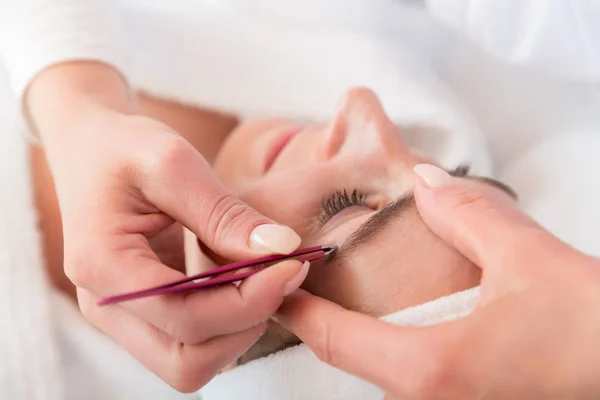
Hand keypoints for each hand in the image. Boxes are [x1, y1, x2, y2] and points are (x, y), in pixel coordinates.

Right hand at [27, 63, 303, 391]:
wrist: (92, 150)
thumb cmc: (125, 148)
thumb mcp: (173, 163)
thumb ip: (225, 213)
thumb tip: (283, 248)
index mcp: (102, 264)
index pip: (184, 316)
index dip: (249, 301)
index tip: (292, 265)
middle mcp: (105, 306)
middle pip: (186, 363)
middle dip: (245, 326)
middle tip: (282, 275)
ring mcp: (123, 316)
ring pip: (191, 364)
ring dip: (239, 331)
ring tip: (266, 277)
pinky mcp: (144, 313)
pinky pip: (192, 343)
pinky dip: (228, 324)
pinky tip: (247, 281)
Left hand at [277, 164, 599, 398]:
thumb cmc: (593, 331)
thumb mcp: (529, 258)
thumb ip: (466, 214)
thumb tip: (423, 183)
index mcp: (429, 368)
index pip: (332, 336)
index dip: (296, 304)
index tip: (275, 277)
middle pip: (347, 356)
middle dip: (322, 316)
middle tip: (305, 274)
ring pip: (378, 369)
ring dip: (356, 332)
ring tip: (345, 290)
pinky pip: (409, 380)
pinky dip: (391, 347)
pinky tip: (402, 319)